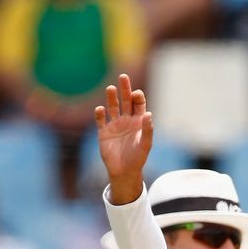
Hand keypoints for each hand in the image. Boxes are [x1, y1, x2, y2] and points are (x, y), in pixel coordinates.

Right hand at [94, 74, 152, 203]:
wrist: (124, 172)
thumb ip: (148, 129)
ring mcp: (114, 125)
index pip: (138, 104)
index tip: (136, 94)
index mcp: (138, 122)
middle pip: (125, 101)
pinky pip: (100, 120)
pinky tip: (100, 110)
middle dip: (125, 89)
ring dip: (111, 98)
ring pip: (112, 107)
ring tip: (110, 88)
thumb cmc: (138, 158)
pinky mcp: (103, 133)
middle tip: (123, 76)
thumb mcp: (145, 144)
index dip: (138, 97)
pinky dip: (99, 114)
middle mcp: (126, 120)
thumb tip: (149, 113)